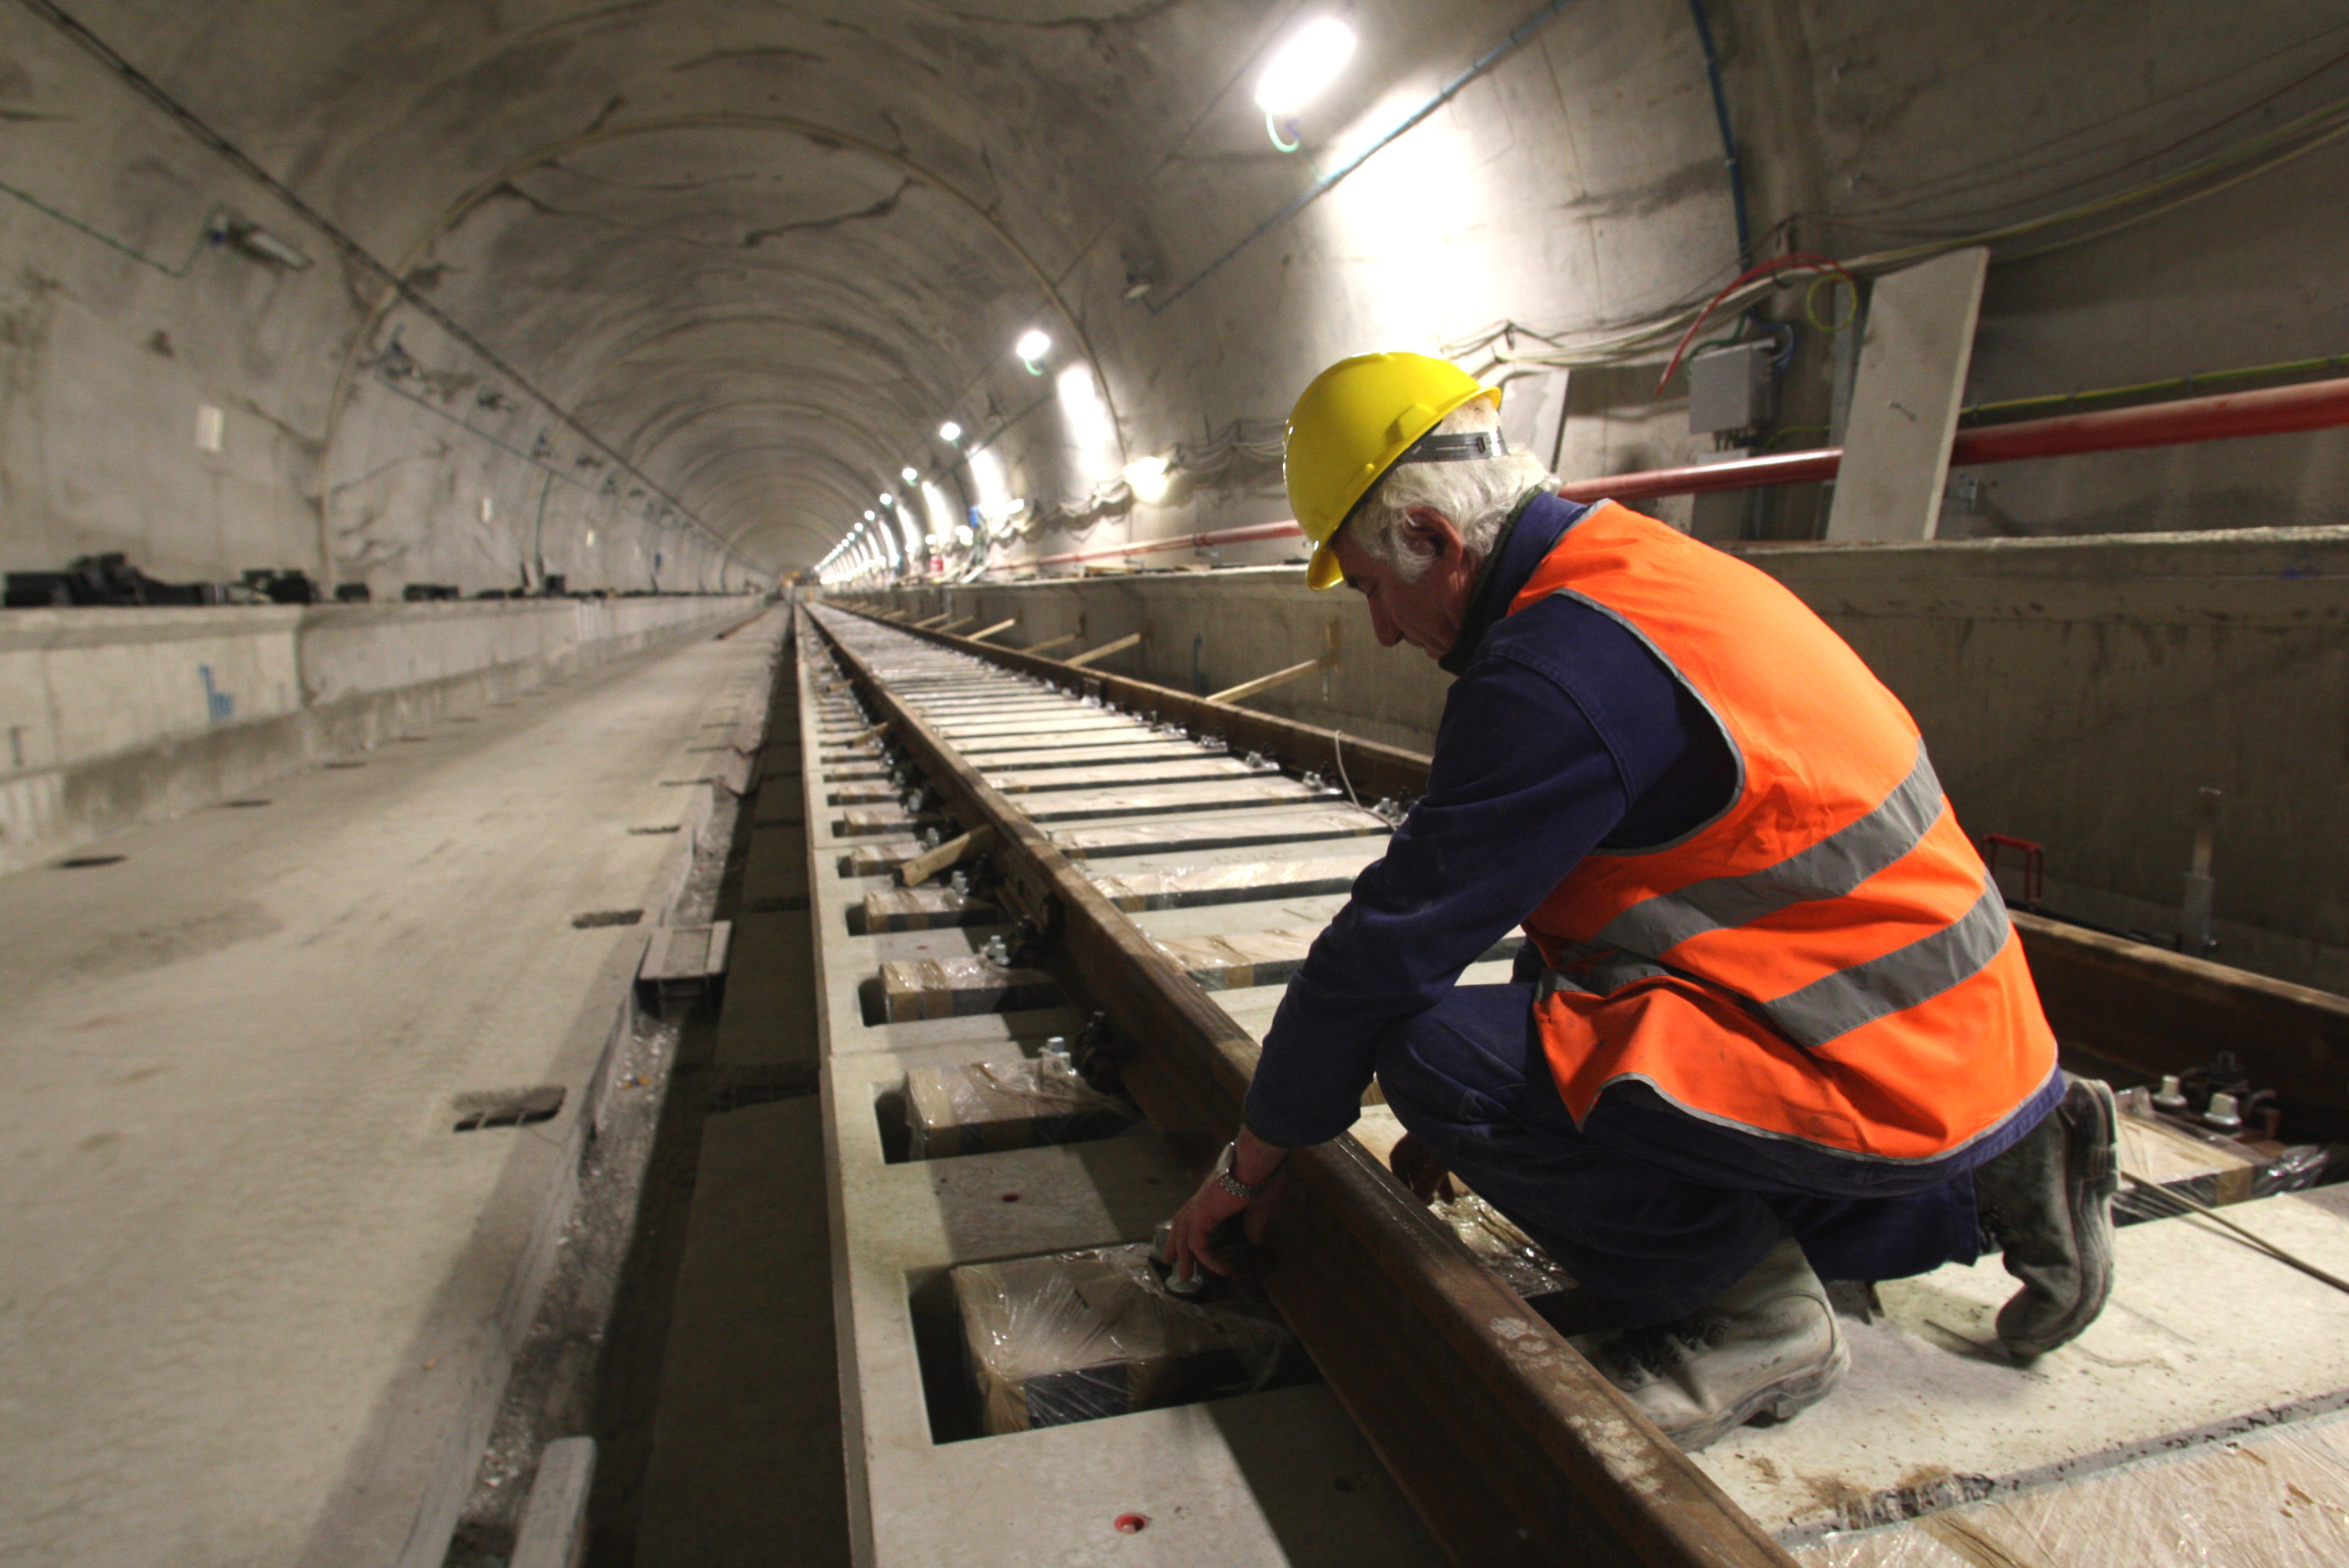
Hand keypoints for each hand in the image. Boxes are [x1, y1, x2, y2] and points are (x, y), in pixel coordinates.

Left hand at [1166, 1129, 1287, 1282]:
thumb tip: (1255, 1241)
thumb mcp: (1260, 1205)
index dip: (1189, 1228)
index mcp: (1212, 1194)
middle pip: (1181, 1224)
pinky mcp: (1202, 1215)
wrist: (1255, 1163)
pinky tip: (1221, 1270)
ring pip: (1184, 1237)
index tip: (1193, 1244)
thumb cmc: (1261, 1176)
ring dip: (1183, 1257)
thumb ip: (1255, 1223)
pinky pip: (1198, 1244)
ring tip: (1185, 1277)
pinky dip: (1206, 1259)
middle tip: (1171, 1261)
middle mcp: (1201, 1199)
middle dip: (1175, 1244)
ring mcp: (1199, 1207)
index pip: (1194, 1213)